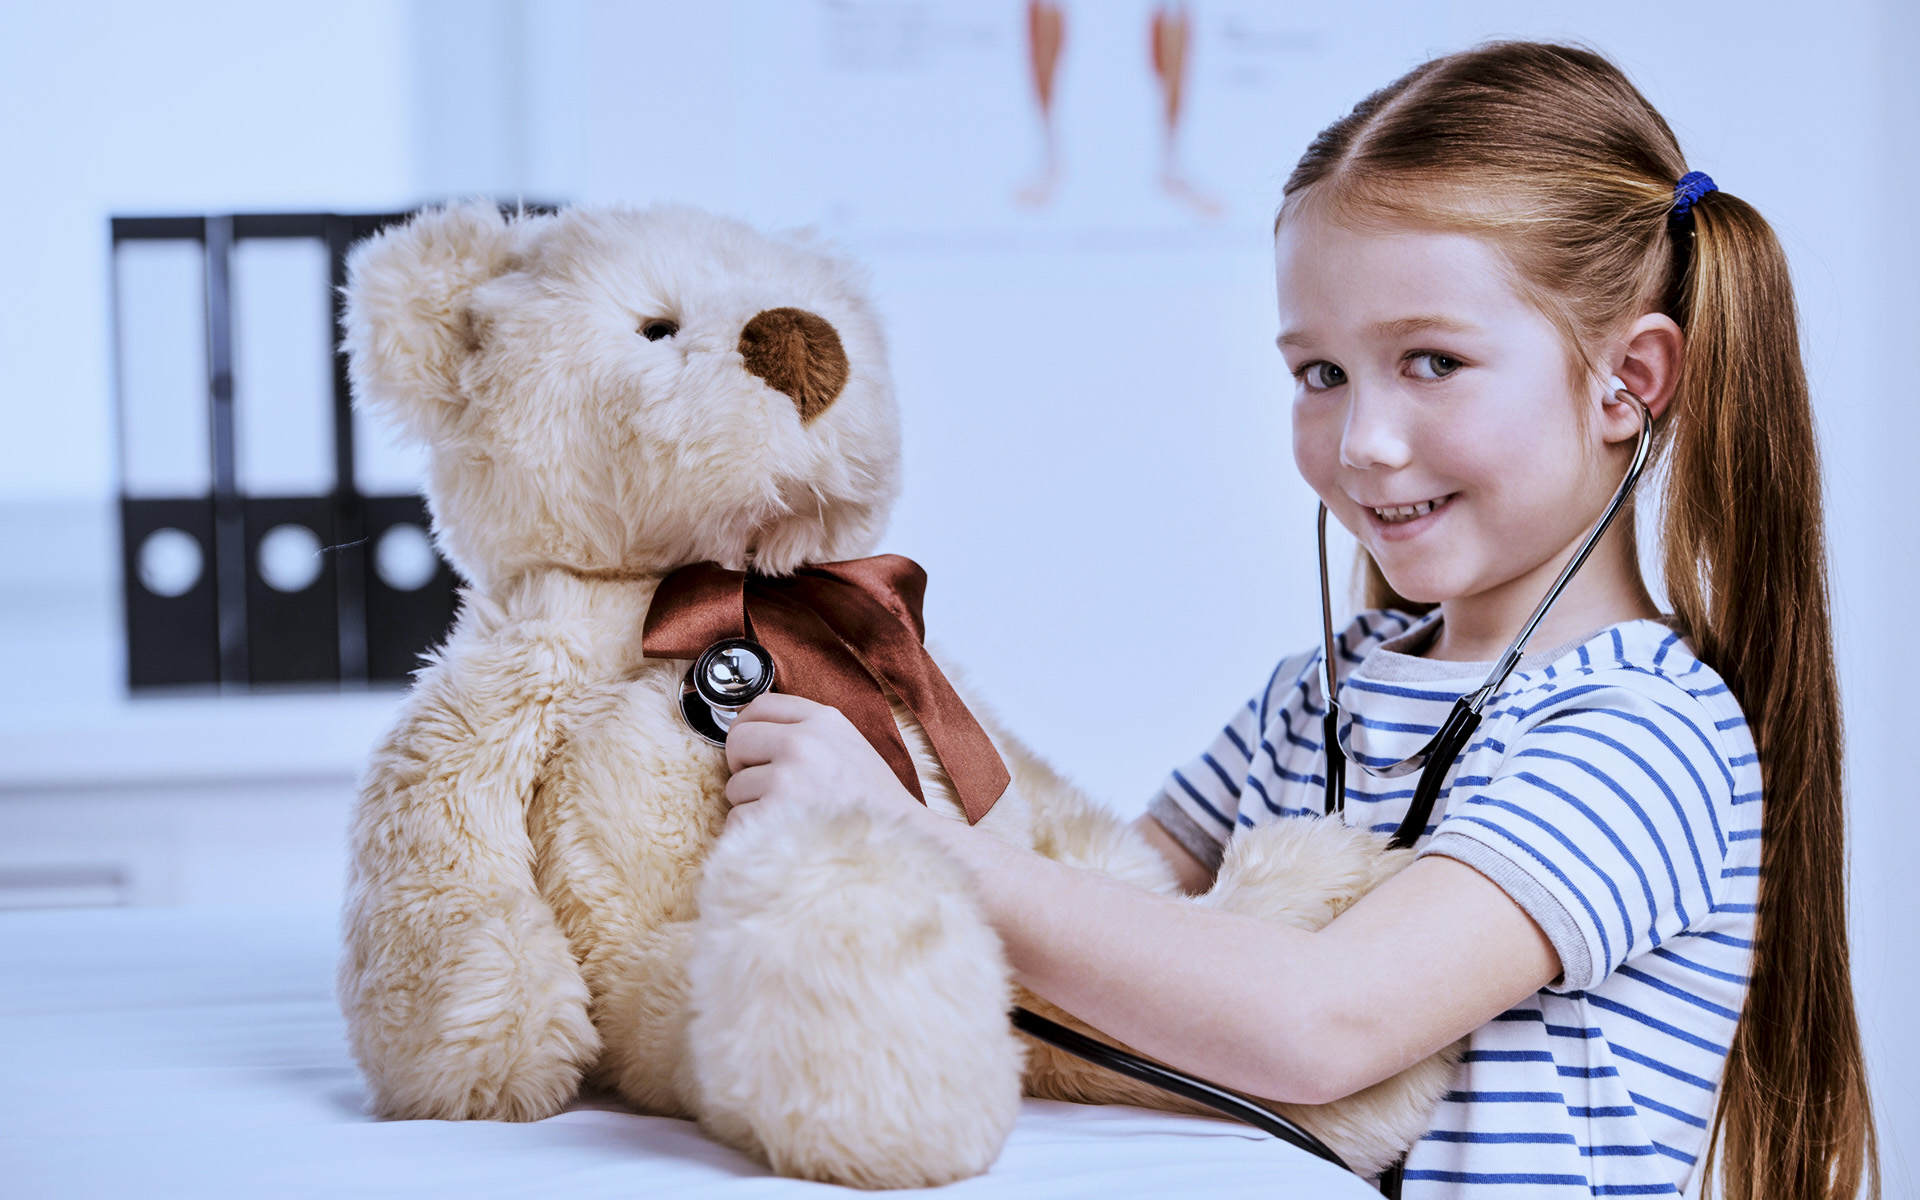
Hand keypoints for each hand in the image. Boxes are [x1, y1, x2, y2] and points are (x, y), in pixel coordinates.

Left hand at [722, 692, 921, 822]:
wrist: (896, 843)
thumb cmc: (870, 800)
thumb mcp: (847, 744)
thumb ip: (806, 730)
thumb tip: (750, 723)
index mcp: (823, 721)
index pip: (761, 706)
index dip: (747, 726)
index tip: (751, 747)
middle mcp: (803, 743)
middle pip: (737, 741)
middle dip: (742, 765)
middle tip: (765, 784)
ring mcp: (787, 780)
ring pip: (735, 787)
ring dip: (752, 804)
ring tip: (789, 815)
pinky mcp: (773, 817)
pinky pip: (737, 820)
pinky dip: (752, 834)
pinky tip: (783, 835)